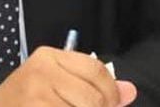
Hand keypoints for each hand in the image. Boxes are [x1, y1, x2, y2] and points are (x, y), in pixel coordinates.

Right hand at [0, 46, 136, 106]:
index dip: (111, 91)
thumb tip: (130, 91)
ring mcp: (36, 96)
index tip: (110, 103)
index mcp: (49, 57)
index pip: (96, 69)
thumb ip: (93, 84)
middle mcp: (42, 72)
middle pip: (93, 97)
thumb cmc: (29, 96)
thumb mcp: (57, 81)